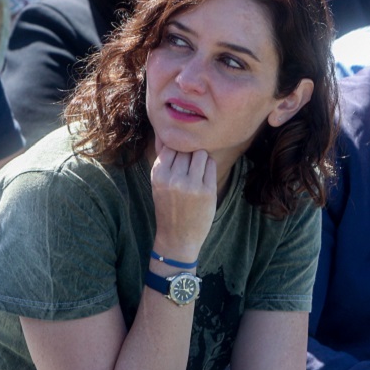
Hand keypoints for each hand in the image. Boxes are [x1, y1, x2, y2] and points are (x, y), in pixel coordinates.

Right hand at [149, 139, 216, 264]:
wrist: (177, 237)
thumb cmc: (168, 206)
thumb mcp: (159, 182)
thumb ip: (163, 158)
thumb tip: (163, 132)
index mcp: (158, 174)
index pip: (171, 145)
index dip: (177, 149)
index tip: (180, 158)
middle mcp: (173, 178)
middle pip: (186, 148)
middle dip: (189, 154)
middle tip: (189, 167)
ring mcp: (191, 185)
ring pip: (200, 153)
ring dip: (201, 158)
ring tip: (197, 170)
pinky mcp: (207, 191)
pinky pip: (211, 165)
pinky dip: (209, 167)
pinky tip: (204, 177)